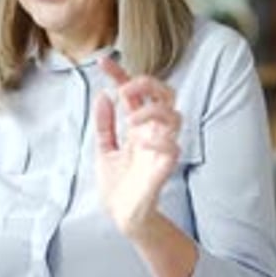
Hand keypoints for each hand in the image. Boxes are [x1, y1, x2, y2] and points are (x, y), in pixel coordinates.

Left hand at [95, 57, 180, 239]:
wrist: (122, 215)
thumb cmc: (118, 184)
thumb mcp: (104, 149)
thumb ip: (104, 124)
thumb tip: (102, 95)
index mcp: (137, 126)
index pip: (134, 94)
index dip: (120, 75)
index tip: (102, 62)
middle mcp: (152, 132)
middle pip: (164, 94)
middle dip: (147, 84)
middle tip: (125, 88)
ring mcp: (161, 147)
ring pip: (173, 115)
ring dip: (151, 111)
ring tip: (131, 120)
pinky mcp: (165, 166)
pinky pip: (172, 146)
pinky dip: (157, 140)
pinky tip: (140, 143)